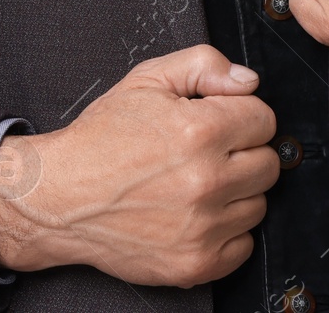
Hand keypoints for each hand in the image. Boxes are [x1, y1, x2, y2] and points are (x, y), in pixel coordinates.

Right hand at [0, 45, 280, 285]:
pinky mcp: (194, 263)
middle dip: (244, 151)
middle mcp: (206, 180)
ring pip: (259, 204)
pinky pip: (244, 246)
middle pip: (268, 163)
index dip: (242, 114)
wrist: (60, 196)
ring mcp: (202, 227)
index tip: (222, 119)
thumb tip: (248, 81)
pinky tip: (199, 213)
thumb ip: (204, 65)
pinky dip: (227, 231)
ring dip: (237, 192)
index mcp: (200, 130)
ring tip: (199, 181)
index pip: (264, 118)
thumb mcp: (147, 79)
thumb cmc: (101, 139)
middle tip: (210, 151)